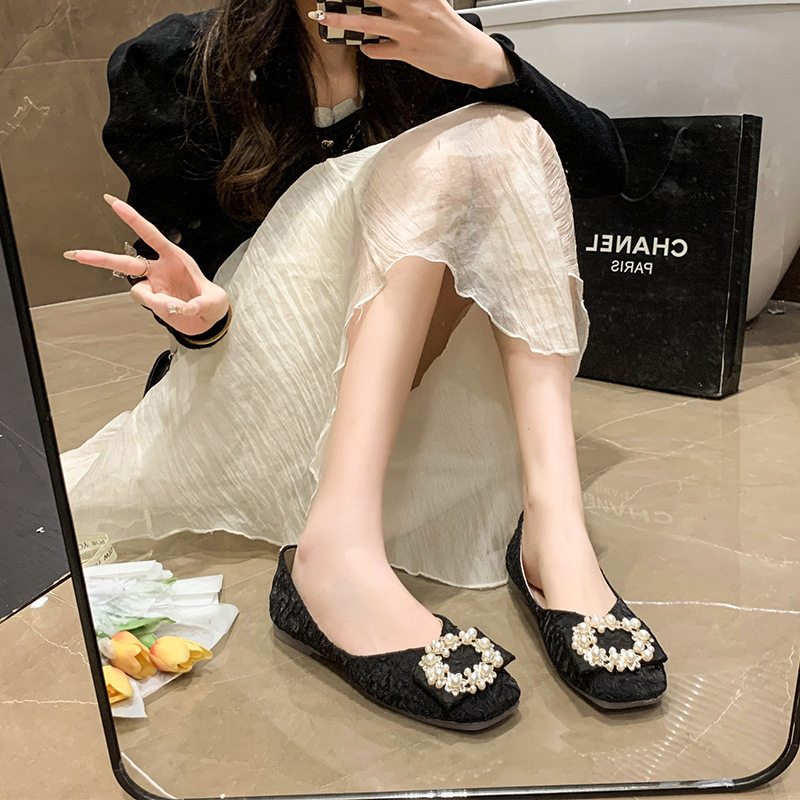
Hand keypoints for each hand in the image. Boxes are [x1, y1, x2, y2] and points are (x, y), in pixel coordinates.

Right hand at [63, 195, 229, 336]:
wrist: (209, 320)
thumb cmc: (213, 303)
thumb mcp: (214, 301)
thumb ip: (198, 303)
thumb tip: (180, 308)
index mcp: (174, 257)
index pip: (150, 235)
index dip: (132, 219)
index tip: (113, 202)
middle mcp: (159, 269)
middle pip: (124, 262)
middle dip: (100, 258)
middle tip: (76, 255)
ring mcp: (153, 286)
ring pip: (138, 290)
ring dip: (154, 299)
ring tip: (175, 305)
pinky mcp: (152, 301)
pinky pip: (147, 303)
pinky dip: (160, 307)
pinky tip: (175, 309)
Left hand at [309, 0, 513, 87]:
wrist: (473, 56)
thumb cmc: (453, 30)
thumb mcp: (436, 3)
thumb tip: (388, 2)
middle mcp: (415, 8)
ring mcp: (409, 31)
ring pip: (368, 23)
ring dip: (342, 20)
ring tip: (323, 17)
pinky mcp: (408, 52)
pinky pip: (379, 50)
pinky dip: (369, 49)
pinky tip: (366, 46)